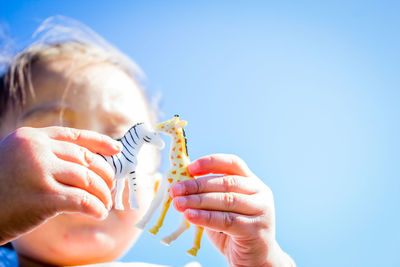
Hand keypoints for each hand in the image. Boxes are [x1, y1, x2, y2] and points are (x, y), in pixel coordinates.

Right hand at [0, 126, 120, 244]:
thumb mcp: (15, 159)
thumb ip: (44, 154)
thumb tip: (83, 163)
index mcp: (32, 138)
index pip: (75, 136)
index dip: (100, 142)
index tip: (117, 149)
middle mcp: (37, 150)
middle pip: (86, 159)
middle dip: (104, 174)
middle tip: (110, 187)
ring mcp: (39, 171)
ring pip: (87, 179)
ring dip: (102, 194)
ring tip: (105, 204)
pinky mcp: (43, 197)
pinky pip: (82, 200)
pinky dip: (95, 207)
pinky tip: (98, 213)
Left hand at [170, 154, 294, 266]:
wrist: (255, 259)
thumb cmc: (234, 231)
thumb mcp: (222, 208)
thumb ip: (208, 195)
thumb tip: (181, 184)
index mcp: (252, 182)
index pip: (233, 164)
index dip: (211, 162)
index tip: (190, 168)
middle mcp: (260, 193)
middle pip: (225, 182)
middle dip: (197, 185)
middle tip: (175, 190)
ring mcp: (260, 211)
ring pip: (226, 200)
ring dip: (198, 201)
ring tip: (178, 203)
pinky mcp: (255, 229)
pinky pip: (226, 220)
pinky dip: (205, 217)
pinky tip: (190, 216)